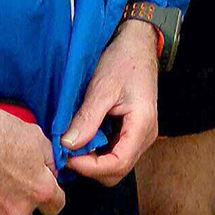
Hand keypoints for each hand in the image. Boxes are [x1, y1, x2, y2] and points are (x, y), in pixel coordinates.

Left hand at [62, 20, 159, 184]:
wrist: (138, 44)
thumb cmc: (124, 61)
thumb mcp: (103, 87)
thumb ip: (87, 118)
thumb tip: (68, 145)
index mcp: (143, 126)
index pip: (118, 164)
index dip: (90, 167)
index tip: (68, 156)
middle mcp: (146, 136)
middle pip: (117, 171)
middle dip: (90, 167)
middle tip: (68, 151)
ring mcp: (140, 134)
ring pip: (115, 164)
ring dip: (93, 160)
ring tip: (74, 142)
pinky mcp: (132, 130)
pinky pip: (115, 151)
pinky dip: (97, 150)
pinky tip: (84, 135)